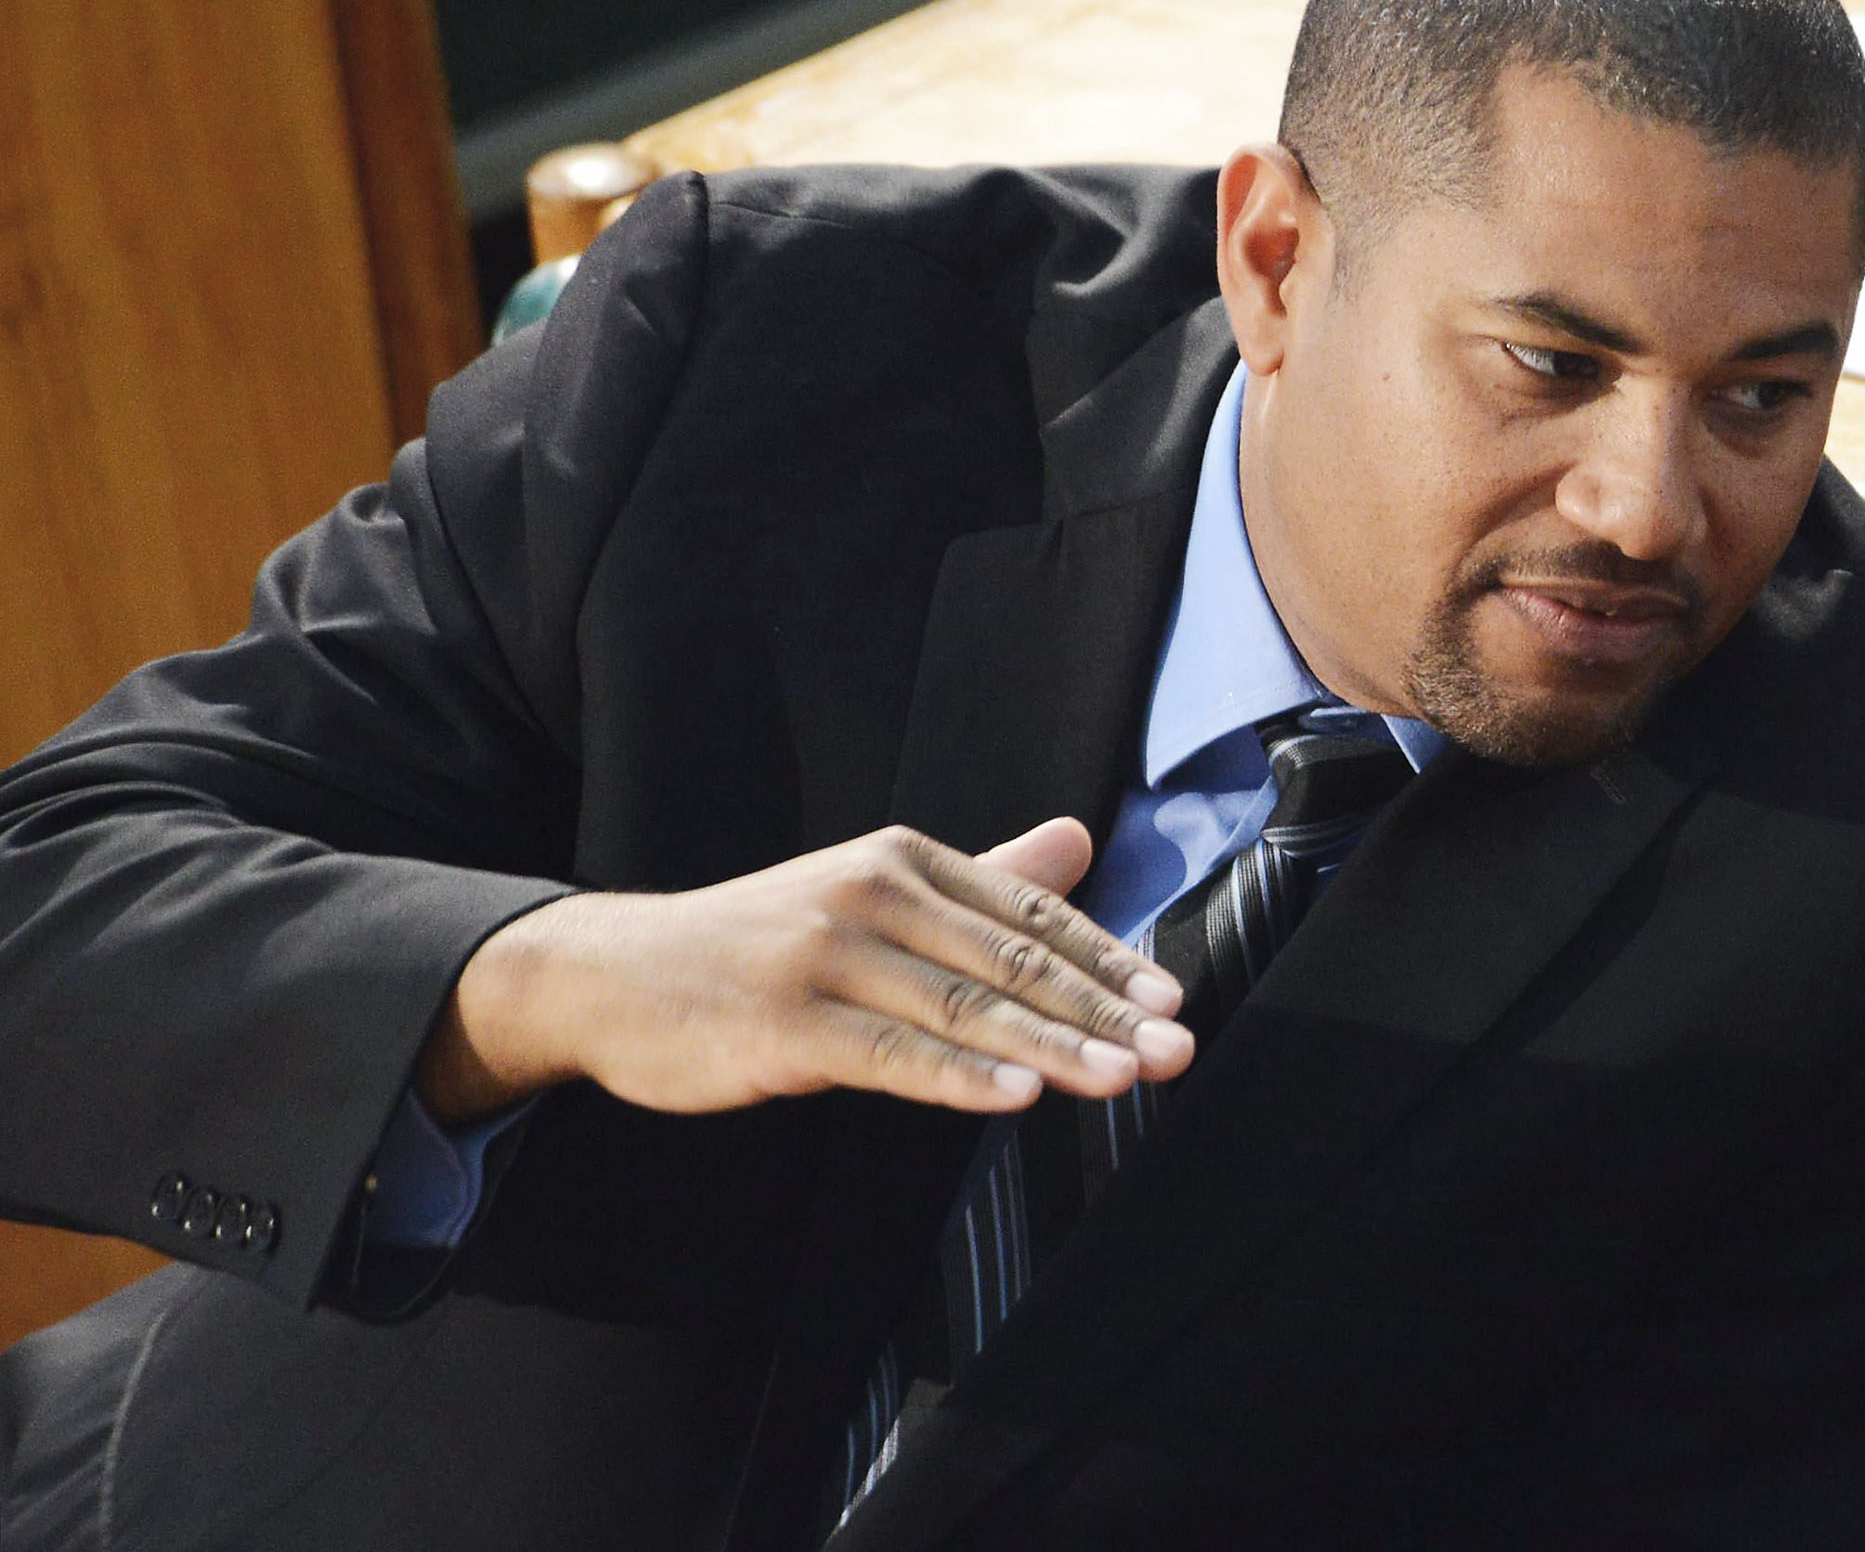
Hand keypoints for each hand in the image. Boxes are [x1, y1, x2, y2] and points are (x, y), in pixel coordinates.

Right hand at [418, 819, 1193, 1124]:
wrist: (617, 975)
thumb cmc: (758, 943)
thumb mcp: (869, 895)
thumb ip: (979, 878)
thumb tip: (1078, 839)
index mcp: (899, 859)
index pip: (1025, 909)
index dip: (1104, 957)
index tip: (1171, 997)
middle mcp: (870, 892)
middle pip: (1008, 958)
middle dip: (1102, 1008)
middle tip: (1178, 1046)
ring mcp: (826, 956)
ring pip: (962, 1007)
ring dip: (1052, 1047)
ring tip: (1126, 1076)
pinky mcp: (787, 1024)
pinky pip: (890, 1055)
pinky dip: (960, 1076)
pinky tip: (1018, 1095)